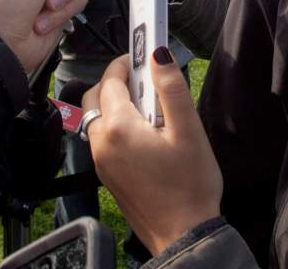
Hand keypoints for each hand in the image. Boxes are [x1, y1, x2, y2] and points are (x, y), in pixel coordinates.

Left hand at [83, 51, 221, 254]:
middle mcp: (102, 144)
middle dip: (118, 81)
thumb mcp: (188, 130)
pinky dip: (117, 125)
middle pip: (97, 96)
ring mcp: (102, 162)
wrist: (183, 234)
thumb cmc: (189, 186)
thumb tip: (159, 54)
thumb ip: (171, 88)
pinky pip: (104, 138)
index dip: (127, 61)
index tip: (144, 53)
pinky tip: (146, 132)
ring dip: (117, 103)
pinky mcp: (108, 175)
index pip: (111, 80)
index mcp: (118, 128)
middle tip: (147, 79)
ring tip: (151, 107)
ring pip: (98, 117)